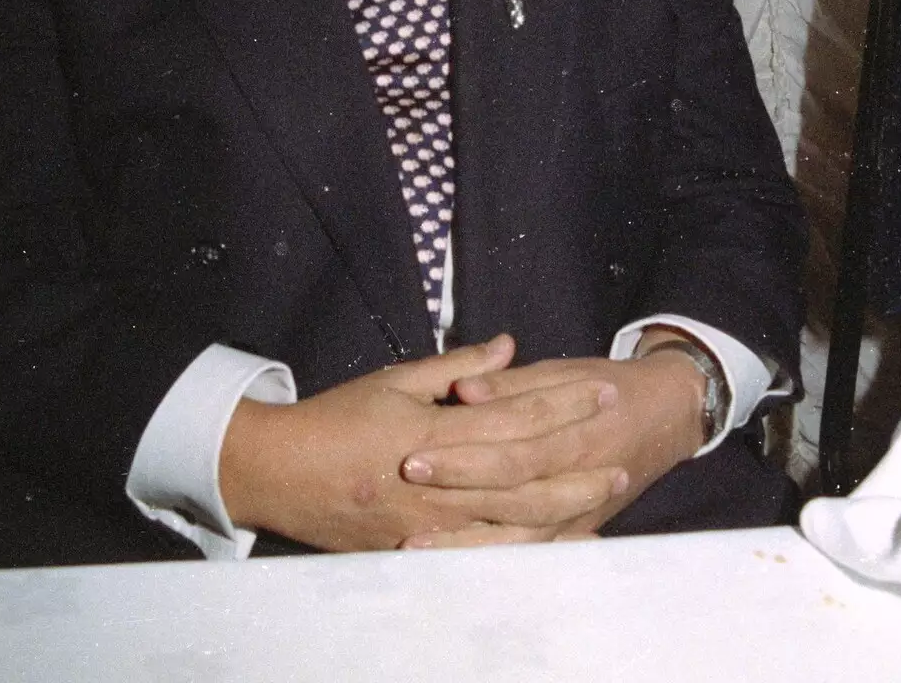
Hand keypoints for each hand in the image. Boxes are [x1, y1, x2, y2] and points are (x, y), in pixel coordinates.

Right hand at [219, 334, 620, 551]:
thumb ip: (456, 368)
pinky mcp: (420, 550)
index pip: (514, 416)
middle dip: (577, 456)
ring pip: (512, 518)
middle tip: (621, 443)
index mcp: (433, 431)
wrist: (280, 472)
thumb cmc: (336, 418)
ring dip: (564, 504)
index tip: (600, 389)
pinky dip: (526, 547)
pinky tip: (556, 540)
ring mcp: (431, 523)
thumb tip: (509, 347)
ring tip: (603, 490)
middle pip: (524, 471)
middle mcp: (438, 481)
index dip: (562, 403)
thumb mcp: (395, 380)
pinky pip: (485, 553)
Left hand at [398, 343, 707, 548]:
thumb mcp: (561, 371)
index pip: (510, 449)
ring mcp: (578, 513)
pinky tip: (455, 566)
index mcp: (575, 433)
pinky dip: (496, 562)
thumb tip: (462, 391)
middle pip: (511, 495)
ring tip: (416, 544)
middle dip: (456, 496)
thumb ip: (510, 384)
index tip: (413, 454)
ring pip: (520, 537)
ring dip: (468, 543)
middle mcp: (578, 478)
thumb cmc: (604, 385)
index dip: (462, 454)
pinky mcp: (574, 531)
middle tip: (405, 494)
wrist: (665, 413)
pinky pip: (533, 554)